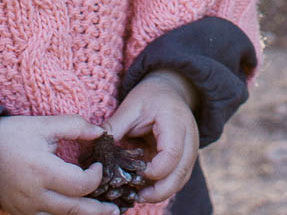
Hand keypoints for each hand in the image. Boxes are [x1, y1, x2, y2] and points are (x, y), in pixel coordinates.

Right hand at [0, 115, 114, 214]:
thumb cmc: (10, 136)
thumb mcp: (42, 125)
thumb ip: (74, 126)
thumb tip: (100, 132)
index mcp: (43, 171)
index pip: (80, 184)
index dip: (96, 177)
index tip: (99, 166)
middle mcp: (36, 195)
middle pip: (75, 210)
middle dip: (98, 211)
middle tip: (116, 210)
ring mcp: (28, 208)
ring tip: (101, 213)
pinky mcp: (21, 213)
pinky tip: (75, 211)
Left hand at [106, 71, 200, 206]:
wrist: (171, 90)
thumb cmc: (150, 96)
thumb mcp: (130, 106)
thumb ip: (115, 127)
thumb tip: (95, 148)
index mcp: (175, 122)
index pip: (171, 154)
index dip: (153, 170)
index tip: (133, 173)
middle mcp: (189, 138)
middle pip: (180, 174)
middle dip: (158, 191)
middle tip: (136, 196)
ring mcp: (191, 149)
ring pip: (181, 180)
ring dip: (161, 192)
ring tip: (138, 195)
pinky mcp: (187, 157)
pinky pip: (178, 178)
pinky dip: (164, 187)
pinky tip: (146, 188)